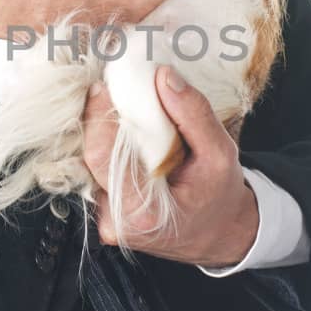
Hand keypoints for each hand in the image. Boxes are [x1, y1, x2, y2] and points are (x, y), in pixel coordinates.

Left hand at [81, 66, 258, 266]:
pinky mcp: (101, 212)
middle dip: (102, 119)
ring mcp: (105, 219)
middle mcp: (115, 221)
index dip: (98, 116)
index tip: (106, 86)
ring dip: (105, 134)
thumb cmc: (219, 197)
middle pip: (90, 156)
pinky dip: (108, 149)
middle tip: (118, 92)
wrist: (219, 234)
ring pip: (89, 163)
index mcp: (143, 213)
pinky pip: (94, 171)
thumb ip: (193, 114)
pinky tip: (128, 140)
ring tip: (130, 118)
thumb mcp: (220, 153)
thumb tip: (163, 76)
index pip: (102, 156)